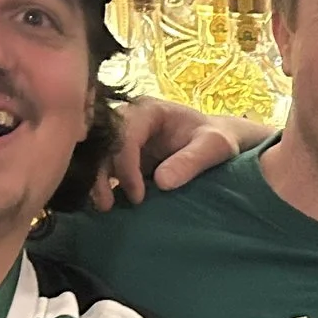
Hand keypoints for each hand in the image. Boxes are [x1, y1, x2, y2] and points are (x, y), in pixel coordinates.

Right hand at [95, 97, 273, 209]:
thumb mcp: (215, 146)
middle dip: (101, 173)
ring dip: (98, 181)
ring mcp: (125, 139)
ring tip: (104, 207)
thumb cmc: (220, 139)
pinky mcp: (125, 157)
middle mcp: (130, 120)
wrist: (219, 143)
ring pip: (100, 156)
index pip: (125, 134)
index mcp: (149, 110)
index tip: (138, 194)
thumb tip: (161, 182)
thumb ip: (192, 160)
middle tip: (106, 204)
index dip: (126, 164)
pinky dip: (105, 186)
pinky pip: (107, 169)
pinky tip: (107, 205)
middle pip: (104, 143)